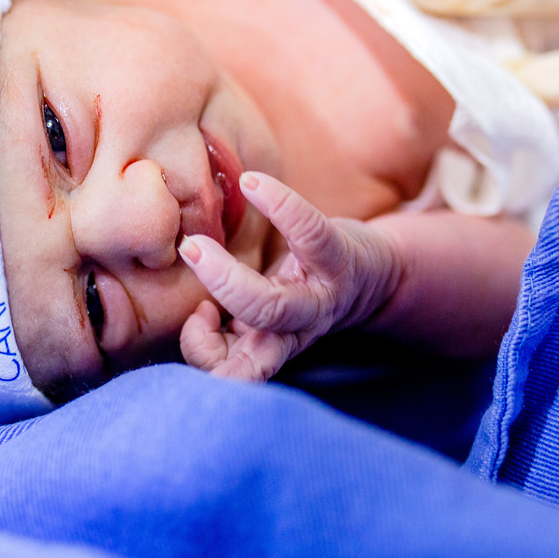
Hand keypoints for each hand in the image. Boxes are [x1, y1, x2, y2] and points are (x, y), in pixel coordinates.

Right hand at [177, 172, 401, 381]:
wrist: (375, 278)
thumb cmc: (299, 295)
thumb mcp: (264, 319)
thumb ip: (225, 326)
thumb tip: (183, 305)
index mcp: (268, 344)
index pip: (234, 374)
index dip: (202, 353)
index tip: (199, 314)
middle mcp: (295, 328)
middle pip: (251, 336)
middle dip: (213, 307)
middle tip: (189, 254)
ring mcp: (319, 296)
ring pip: (275, 307)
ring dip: (227, 277)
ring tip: (199, 242)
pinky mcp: (338, 256)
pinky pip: (308, 230)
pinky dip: (278, 204)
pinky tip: (251, 184)